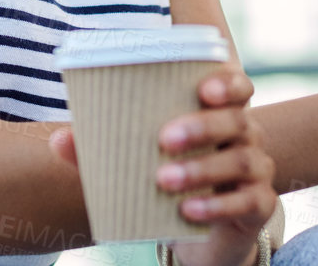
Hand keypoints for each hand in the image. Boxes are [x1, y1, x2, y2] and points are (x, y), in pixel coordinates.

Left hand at [50, 64, 275, 265]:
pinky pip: (247, 202)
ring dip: (201, 169)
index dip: (227, 81)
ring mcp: (258, 171)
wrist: (203, 236)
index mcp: (221, 113)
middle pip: (238, 120)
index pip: (238, 86)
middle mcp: (247, 136)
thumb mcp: (141, 162)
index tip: (203, 87)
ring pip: (240, 161)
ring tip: (163, 179)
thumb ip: (103, 148)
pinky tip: (187, 210)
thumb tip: (58, 140)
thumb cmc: (171, 181)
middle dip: (202, 125)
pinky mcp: (259, 206)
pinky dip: (216, 206)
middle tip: (163, 138)